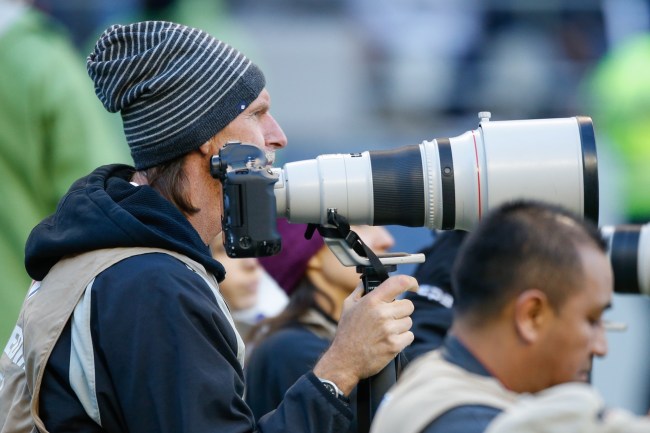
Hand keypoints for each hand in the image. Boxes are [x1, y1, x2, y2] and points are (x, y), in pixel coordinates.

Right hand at [313, 275, 416, 395]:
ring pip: (409, 322)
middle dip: (401, 311)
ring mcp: (389, 330)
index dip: (410, 282)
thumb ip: (360, 291)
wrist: (344, 360)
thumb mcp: (348, 306)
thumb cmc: (346, 332)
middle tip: (389, 318)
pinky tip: (389, 341)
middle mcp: (381, 313)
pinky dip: (402, 339)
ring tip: (385, 331)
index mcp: (372, 301)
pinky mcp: (394, 345)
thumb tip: (369, 281)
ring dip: (400, 326)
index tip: (413, 286)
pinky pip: (409, 336)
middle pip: (408, 305)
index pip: (398, 283)